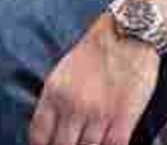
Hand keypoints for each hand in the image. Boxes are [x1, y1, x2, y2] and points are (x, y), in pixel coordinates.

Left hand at [30, 17, 159, 144]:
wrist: (127, 33)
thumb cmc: (95, 51)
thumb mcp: (62, 72)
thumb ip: (54, 100)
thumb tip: (51, 126)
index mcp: (54, 94)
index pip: (39, 135)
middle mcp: (73, 106)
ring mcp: (99, 113)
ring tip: (89, 144)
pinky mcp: (124, 117)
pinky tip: (107, 144)